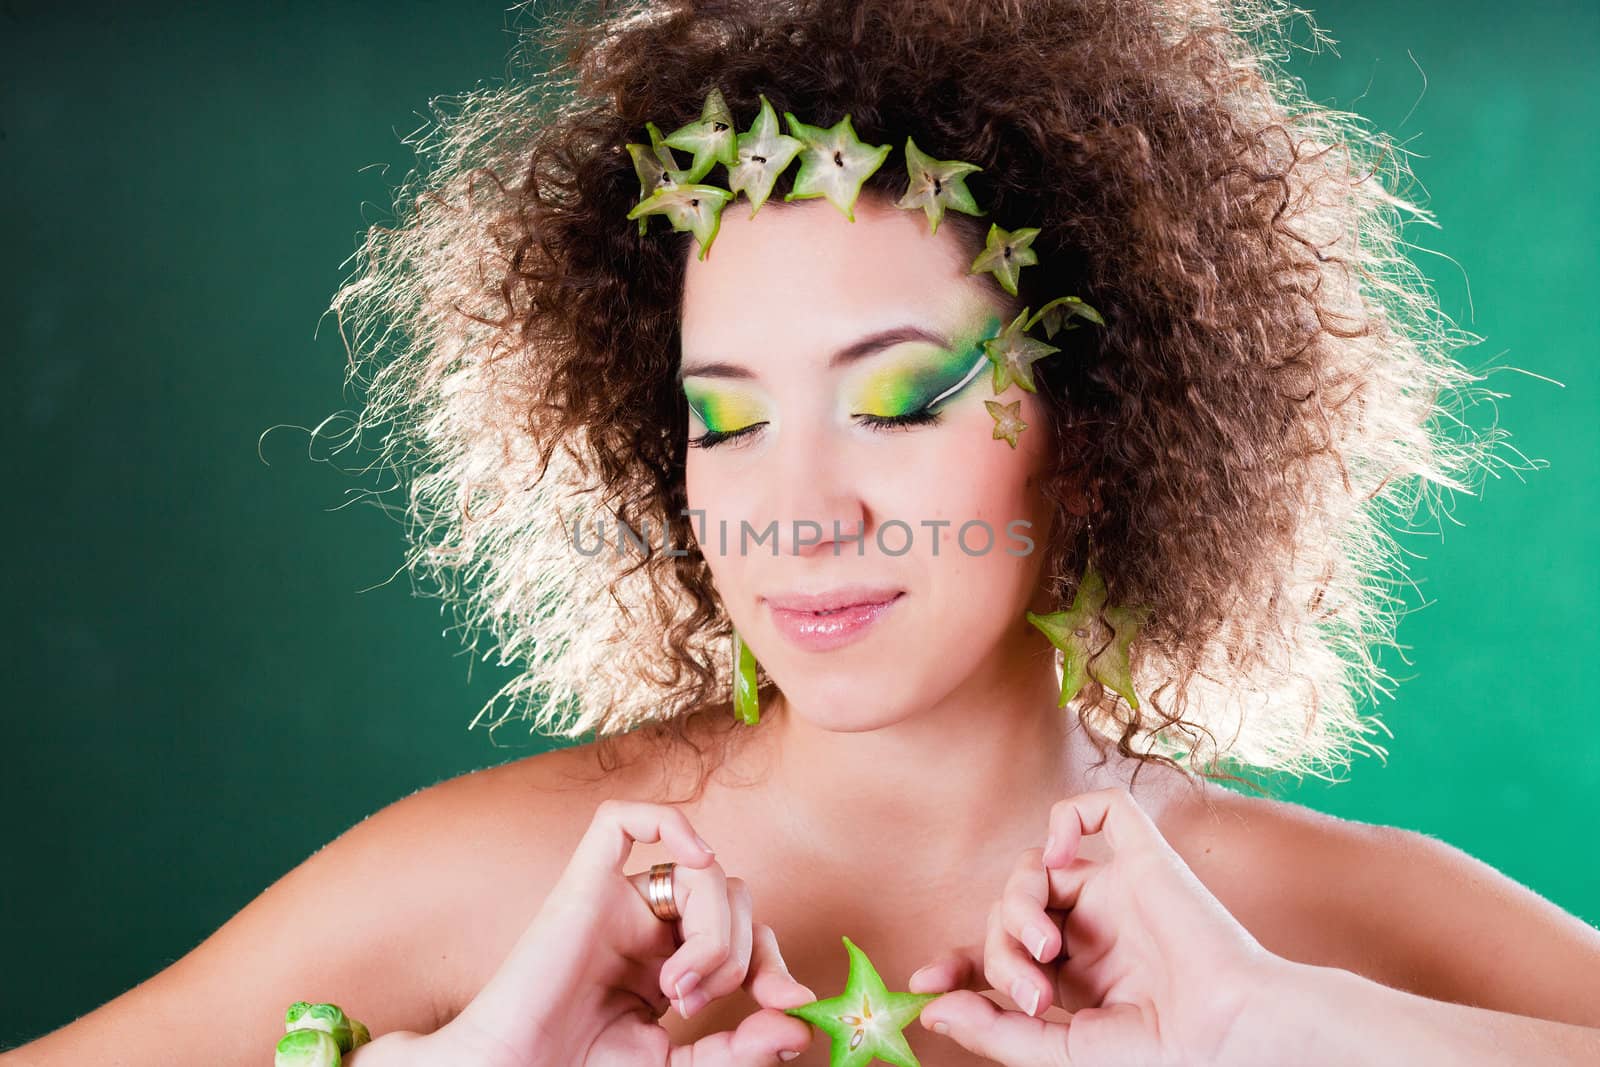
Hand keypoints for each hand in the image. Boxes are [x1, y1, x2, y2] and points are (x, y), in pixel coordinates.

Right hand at [419, 799, 816, 1066]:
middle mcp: (647, 923)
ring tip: (675, 991)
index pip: (746, 932)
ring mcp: (616, 901)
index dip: (774, 962)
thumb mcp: (682, 1065)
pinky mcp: (583, 885)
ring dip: (713, 934)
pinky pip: (621, 820)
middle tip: (699, 1006)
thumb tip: (800, 1020)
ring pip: (702, 872)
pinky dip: (668, 823)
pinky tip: (694, 858)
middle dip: (739, 953)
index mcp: (669, 961)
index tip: (790, 1007)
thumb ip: (740, 1047)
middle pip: (733, 895)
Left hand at [908, 786, 1279, 1066]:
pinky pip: (1098, 810)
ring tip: (1046, 950)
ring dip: (1018, 906)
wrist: (1228, 1032)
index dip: (959, 961)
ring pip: (1032, 867)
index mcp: (1074, 978)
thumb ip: (996, 1030)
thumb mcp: (1061, 1051)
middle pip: (1006, 912)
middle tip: (1033, 995)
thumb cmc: (1161, 1054)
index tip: (925, 981)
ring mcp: (1116, 892)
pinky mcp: (1145, 858)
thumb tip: (932, 1006)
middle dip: (1000, 952)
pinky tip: (1059, 858)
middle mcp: (1090, 930)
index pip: (999, 952)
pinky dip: (1064, 821)